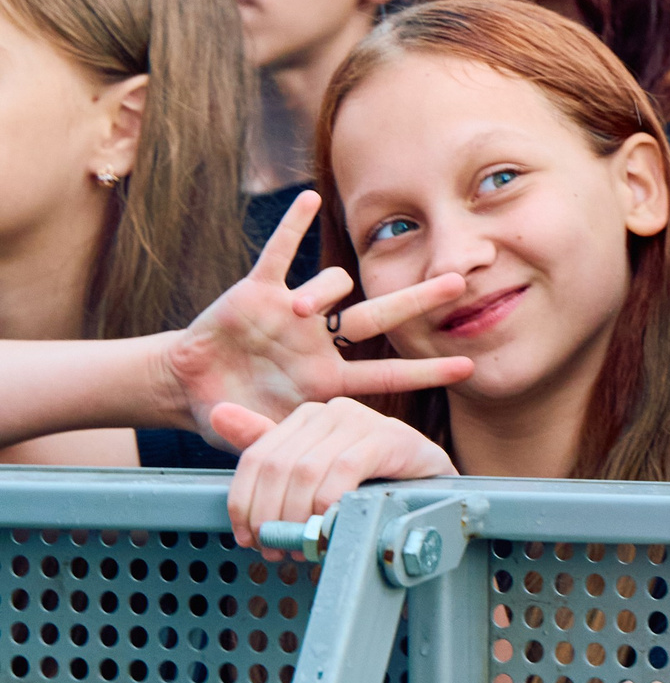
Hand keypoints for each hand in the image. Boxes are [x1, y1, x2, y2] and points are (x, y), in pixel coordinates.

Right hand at [159, 193, 475, 438]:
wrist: (187, 386)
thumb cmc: (231, 414)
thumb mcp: (258, 438)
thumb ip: (280, 452)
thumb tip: (307, 484)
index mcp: (325, 379)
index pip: (386, 376)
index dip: (425, 372)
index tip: (468, 366)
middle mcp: (319, 340)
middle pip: (380, 317)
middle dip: (419, 300)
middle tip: (461, 282)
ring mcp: (292, 313)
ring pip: (329, 286)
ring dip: (320, 292)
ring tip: (298, 308)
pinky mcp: (255, 291)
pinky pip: (279, 253)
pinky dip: (292, 227)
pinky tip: (309, 199)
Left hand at [211, 397, 456, 552]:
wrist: (430, 487)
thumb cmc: (369, 482)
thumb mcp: (313, 468)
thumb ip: (267, 445)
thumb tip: (218, 411)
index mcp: (308, 416)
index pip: (257, 458)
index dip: (245, 503)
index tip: (248, 538)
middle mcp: (332, 410)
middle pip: (278, 467)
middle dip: (271, 517)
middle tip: (276, 550)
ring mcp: (363, 420)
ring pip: (307, 472)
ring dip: (298, 518)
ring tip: (302, 546)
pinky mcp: (390, 437)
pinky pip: (344, 471)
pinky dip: (329, 503)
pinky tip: (329, 524)